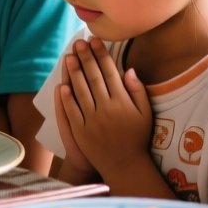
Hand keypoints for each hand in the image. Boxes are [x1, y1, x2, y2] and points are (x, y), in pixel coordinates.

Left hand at [54, 37, 153, 179]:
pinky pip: (72, 112)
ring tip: (69, 57)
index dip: (101, 55)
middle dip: (85, 58)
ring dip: (74, 74)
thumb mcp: (146, 114)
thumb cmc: (137, 138)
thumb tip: (129, 70)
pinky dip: (67, 99)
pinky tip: (62, 86)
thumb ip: (138, 91)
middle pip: (94, 78)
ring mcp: (93, 121)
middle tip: (78, 43)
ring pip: (81, 92)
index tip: (95, 41)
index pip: (110, 73)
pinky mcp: (82, 132)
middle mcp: (107, 109)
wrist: (125, 166)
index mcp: (123, 102)